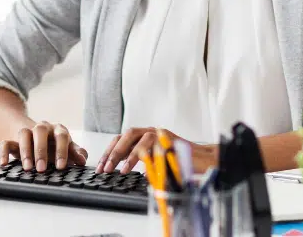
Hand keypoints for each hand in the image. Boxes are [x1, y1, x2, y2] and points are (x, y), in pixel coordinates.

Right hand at [0, 121, 87, 171]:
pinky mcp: (13, 140)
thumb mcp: (67, 148)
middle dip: (41, 151)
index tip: (61, 166)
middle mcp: (42, 128)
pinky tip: (4, 164)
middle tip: (41, 169)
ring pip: (23, 134)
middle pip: (40, 132)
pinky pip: (5, 143)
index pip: (61, 136)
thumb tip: (82, 160)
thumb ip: (75, 153)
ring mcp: (26, 132)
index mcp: (57, 130)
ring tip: (27, 168)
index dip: (62, 151)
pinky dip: (3, 152)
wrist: (35, 137)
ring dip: (25, 151)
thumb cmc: (55, 145)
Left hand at [97, 127, 218, 174]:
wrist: (202, 161)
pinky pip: (152, 145)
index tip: (101, 166)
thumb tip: (121, 170)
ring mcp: (160, 134)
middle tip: (105, 168)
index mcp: (145, 136)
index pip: (122, 139)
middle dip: (114, 152)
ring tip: (119, 170)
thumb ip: (141, 163)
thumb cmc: (179, 163)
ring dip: (126, 154)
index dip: (109, 151)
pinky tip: (136, 169)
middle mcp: (151, 131)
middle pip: (127, 135)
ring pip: (138, 137)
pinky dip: (142, 156)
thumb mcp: (154, 164)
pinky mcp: (169, 139)